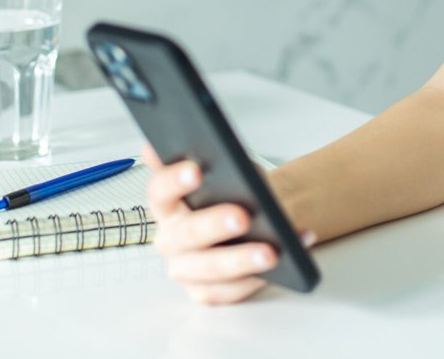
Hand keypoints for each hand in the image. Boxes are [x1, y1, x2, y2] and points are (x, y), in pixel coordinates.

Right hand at [143, 144, 300, 304]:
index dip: (174, 180)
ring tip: (272, 251)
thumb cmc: (233, 192)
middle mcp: (169, 238)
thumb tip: (218, 151)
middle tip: (242, 216)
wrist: (254, 219)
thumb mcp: (226, 168)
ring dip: (242, 261)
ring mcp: (184, 269)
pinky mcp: (204, 292)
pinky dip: (258, 277)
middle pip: (186, 233)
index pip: (159, 190)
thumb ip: (217, 159)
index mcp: (166, 204)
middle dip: (214, 225)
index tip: (196, 170)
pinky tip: (284, 260)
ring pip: (210, 268)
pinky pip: (230, 290)